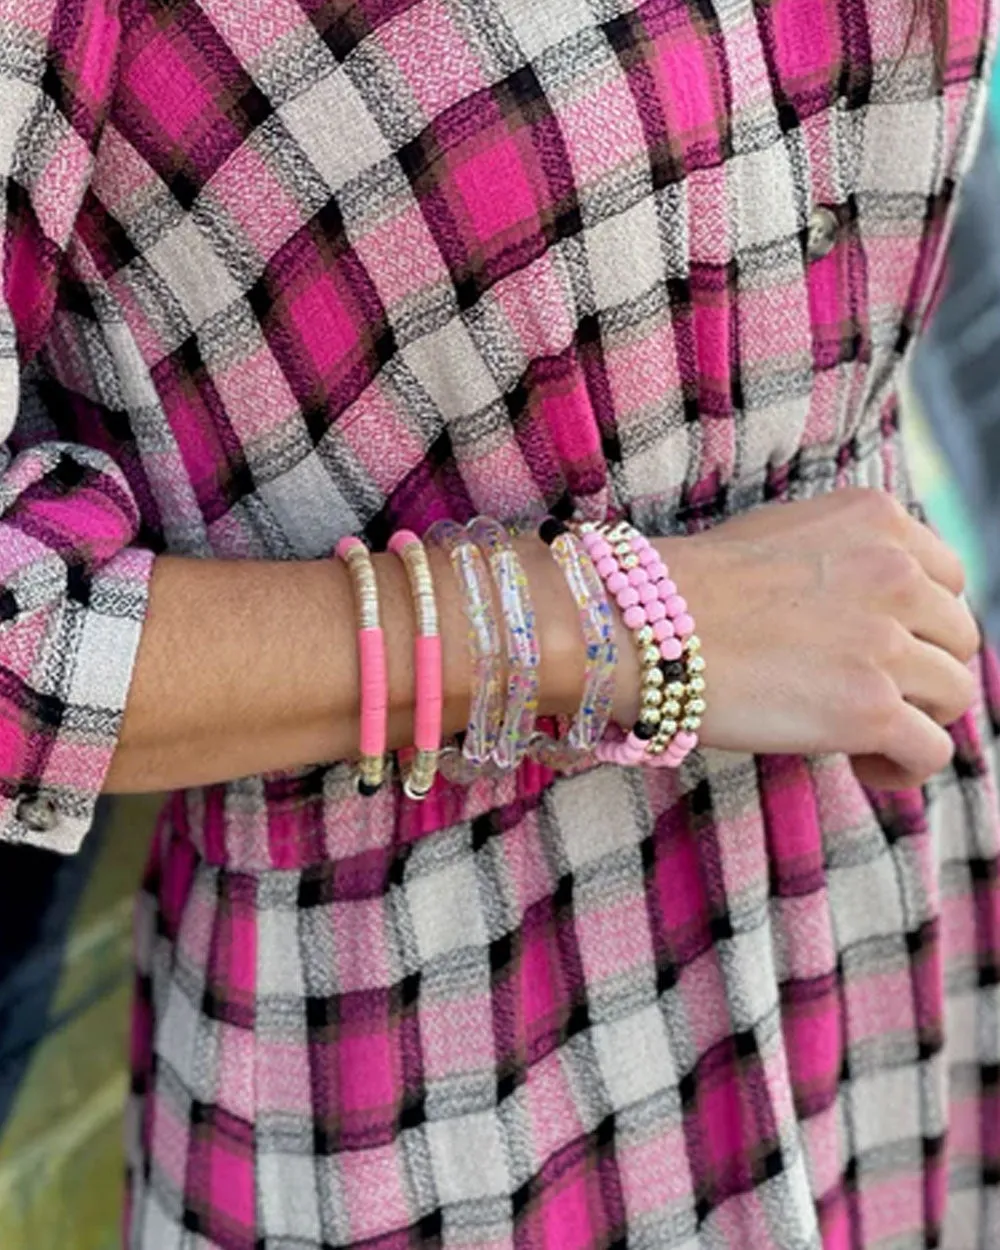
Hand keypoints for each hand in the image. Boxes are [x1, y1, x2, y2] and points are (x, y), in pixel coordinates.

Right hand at [642, 489, 979, 788]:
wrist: (635, 627)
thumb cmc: (684, 588)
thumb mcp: (780, 535)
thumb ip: (842, 557)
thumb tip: (870, 606)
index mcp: (878, 520)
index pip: (947, 578)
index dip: (919, 622)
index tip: (881, 648)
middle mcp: (897, 572)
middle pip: (957, 636)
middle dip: (919, 670)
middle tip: (863, 693)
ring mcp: (888, 640)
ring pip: (953, 693)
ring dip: (914, 717)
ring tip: (863, 737)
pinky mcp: (871, 707)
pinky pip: (931, 750)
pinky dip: (904, 768)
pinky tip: (865, 765)